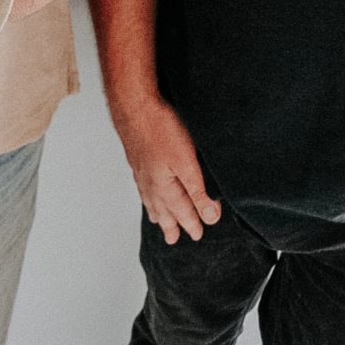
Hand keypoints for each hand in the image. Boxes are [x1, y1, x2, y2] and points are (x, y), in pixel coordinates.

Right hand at [111, 92, 220, 243]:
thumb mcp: (187, 163)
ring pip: (150, 200)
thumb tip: (209, 216)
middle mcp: (150, 184)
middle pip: (162, 211)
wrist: (135, 106)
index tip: (200, 234)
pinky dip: (146, 197)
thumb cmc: (159, 130)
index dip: (193, 223)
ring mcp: (141, 172)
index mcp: (164, 188)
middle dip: (171, 225)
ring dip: (157, 213)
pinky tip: (146, 192)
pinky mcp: (137, 160)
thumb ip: (199, 191)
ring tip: (159, 222)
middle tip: (174, 239)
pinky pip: (142, 187)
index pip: (182, 212)